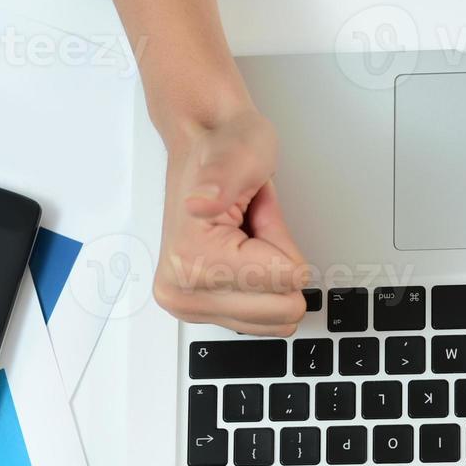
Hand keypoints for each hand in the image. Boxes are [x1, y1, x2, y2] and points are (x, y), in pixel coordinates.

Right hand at [152, 106, 308, 333]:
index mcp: (190, 257)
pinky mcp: (204, 311)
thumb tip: (203, 204)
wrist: (205, 146)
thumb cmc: (226, 149)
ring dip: (272, 274)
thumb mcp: (241, 152)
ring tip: (246, 237)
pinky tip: (242, 253)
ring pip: (275, 319)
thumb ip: (224, 179)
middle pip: (280, 308)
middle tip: (252, 226)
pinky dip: (263, 285)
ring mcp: (191, 304)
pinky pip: (264, 320)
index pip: (283, 280)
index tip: (252, 214)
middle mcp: (182, 289)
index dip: (281, 240)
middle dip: (278, 261)